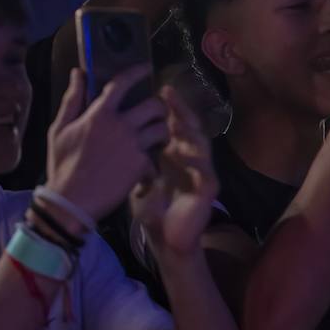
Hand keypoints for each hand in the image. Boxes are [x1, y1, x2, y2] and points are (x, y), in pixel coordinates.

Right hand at [45, 66, 170, 221]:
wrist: (72, 201)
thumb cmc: (62, 164)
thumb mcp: (60, 129)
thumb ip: (72, 99)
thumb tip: (78, 72)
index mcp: (99, 114)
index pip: (122, 84)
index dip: (137, 72)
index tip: (147, 68)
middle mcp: (120, 126)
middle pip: (154, 105)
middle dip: (158, 107)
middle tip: (153, 114)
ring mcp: (134, 146)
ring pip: (162, 128)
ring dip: (161, 131)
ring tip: (154, 137)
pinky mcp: (142, 165)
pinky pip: (156, 153)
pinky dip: (152, 156)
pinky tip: (144, 163)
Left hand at [130, 88, 218, 256]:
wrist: (167, 240)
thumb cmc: (154, 209)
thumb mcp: (139, 178)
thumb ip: (135, 156)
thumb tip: (121, 134)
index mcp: (175, 154)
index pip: (174, 124)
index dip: (169, 107)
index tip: (159, 89)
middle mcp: (191, 159)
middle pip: (189, 128)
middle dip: (181, 111)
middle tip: (170, 94)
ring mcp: (202, 173)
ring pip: (202, 146)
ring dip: (192, 131)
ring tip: (180, 118)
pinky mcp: (208, 191)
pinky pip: (207, 174)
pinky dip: (200, 164)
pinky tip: (189, 156)